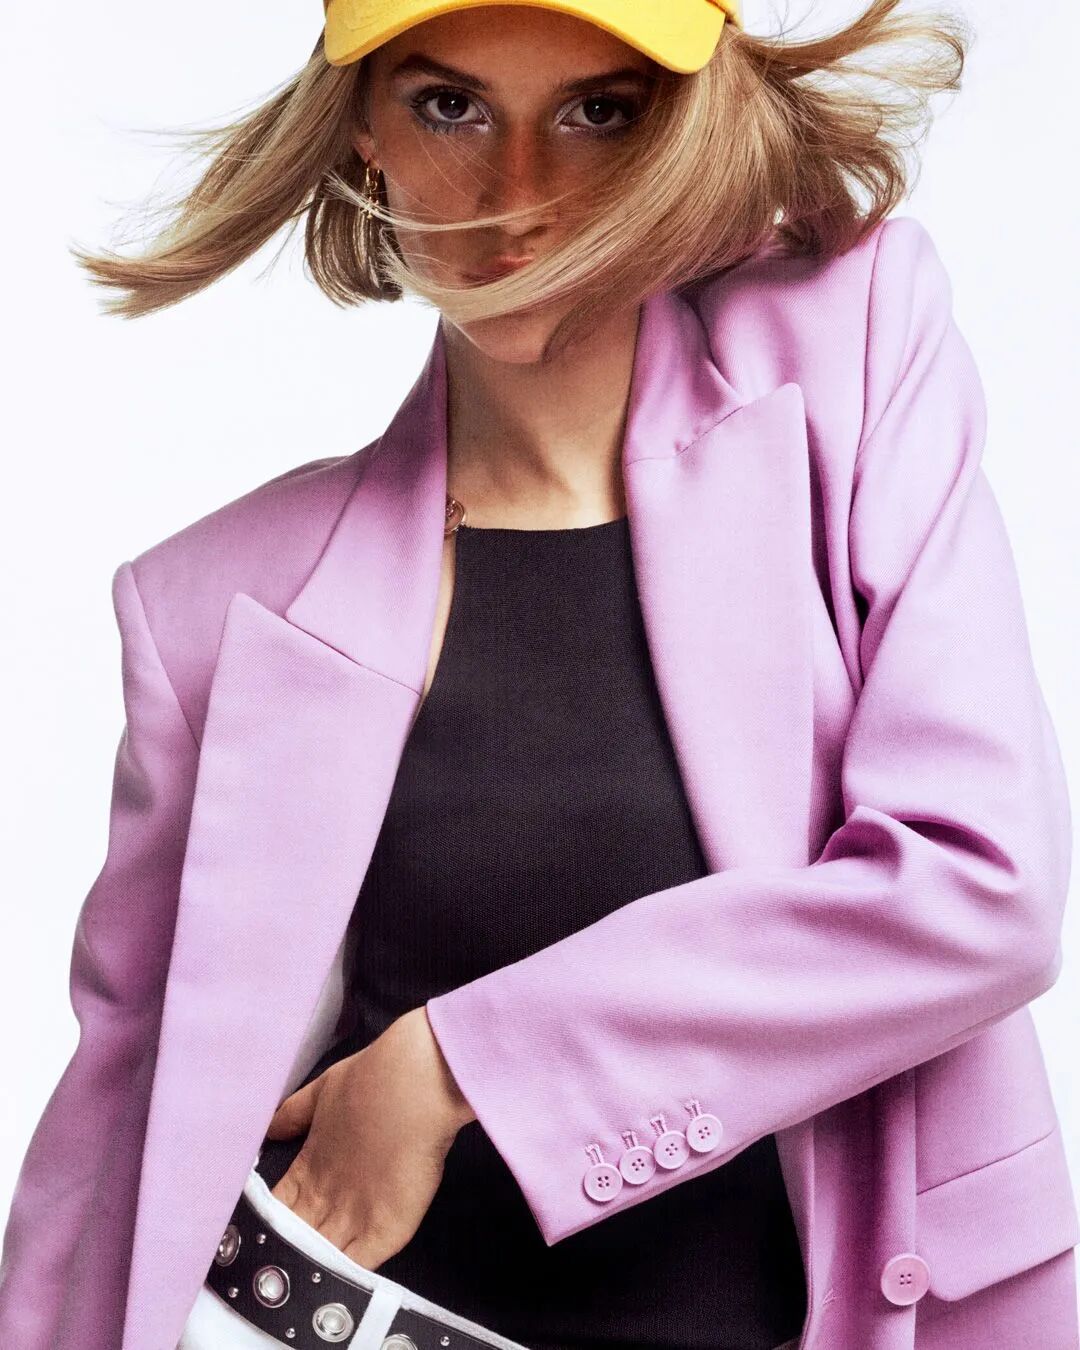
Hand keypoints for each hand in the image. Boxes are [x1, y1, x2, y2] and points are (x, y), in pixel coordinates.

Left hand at [264, 1006, 476, 1269]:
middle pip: (296, 1238)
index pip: (279, 1208)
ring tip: (291, 1286)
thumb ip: (294, 1114)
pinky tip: (330, 1288)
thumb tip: (270, 1130)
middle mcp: (325, 1198)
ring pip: (321, 1257)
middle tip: (268, 1267)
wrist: (412, 1083)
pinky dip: (343, 1278)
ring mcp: (354, 1217)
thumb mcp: (322, 1091)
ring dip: (309, 1268)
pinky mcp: (384, 1231)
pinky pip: (356, 1267)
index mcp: (308, 1168)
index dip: (270, 1222)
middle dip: (285, 1250)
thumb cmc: (370, 1080)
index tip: (258, 1232)